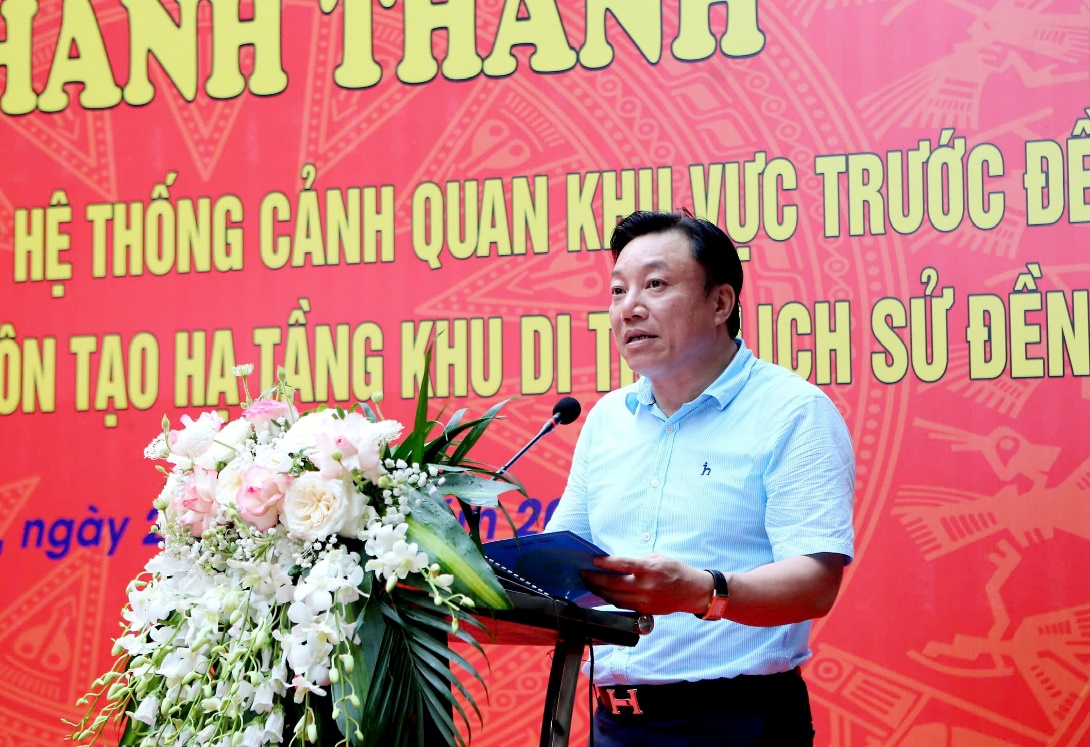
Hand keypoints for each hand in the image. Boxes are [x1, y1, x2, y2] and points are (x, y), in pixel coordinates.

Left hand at [582, 554, 712, 615]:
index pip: (621, 565)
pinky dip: (611, 600)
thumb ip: (637, 562)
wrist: (692, 592)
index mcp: (649, 569)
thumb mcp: (657, 558)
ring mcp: (644, 600)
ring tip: (591, 584)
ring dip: (600, 591)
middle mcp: (645, 586)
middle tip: (584, 574)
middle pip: (613, 584)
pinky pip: (623, 605)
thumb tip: (616, 565)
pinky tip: (604, 594)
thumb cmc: (675, 571)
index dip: (605, 563)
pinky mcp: (645, 610)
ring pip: (615, 598)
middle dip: (595, 579)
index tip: (593, 561)